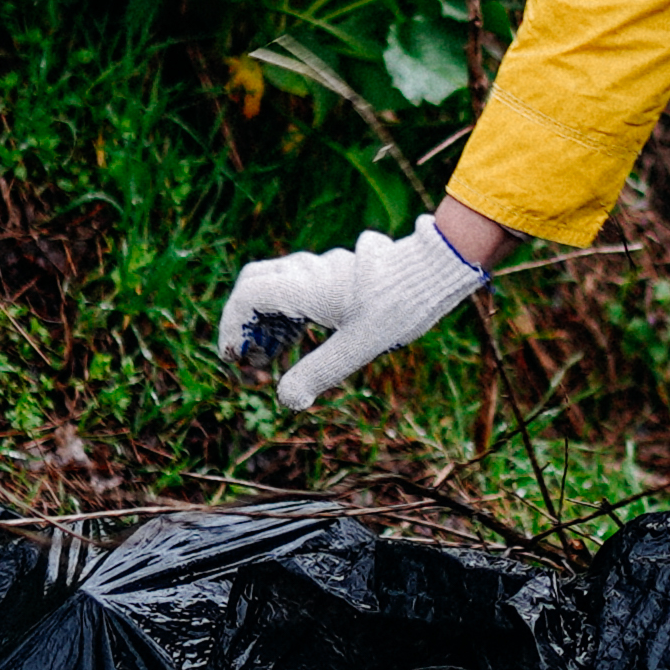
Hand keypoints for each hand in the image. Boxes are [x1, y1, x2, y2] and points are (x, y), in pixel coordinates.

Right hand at [216, 211, 493, 407]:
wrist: (437, 268)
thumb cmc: (400, 304)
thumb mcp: (359, 344)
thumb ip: (320, 371)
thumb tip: (287, 401)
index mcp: (305, 285)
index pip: (248, 296)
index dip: (233, 326)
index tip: (236, 358)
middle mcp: (309, 272)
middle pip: (255, 285)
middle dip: (245, 322)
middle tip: (251, 359)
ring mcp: (324, 269)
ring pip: (277, 286)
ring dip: (268, 320)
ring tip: (274, 358)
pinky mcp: (338, 274)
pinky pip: (299, 287)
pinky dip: (289, 313)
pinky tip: (302, 339)